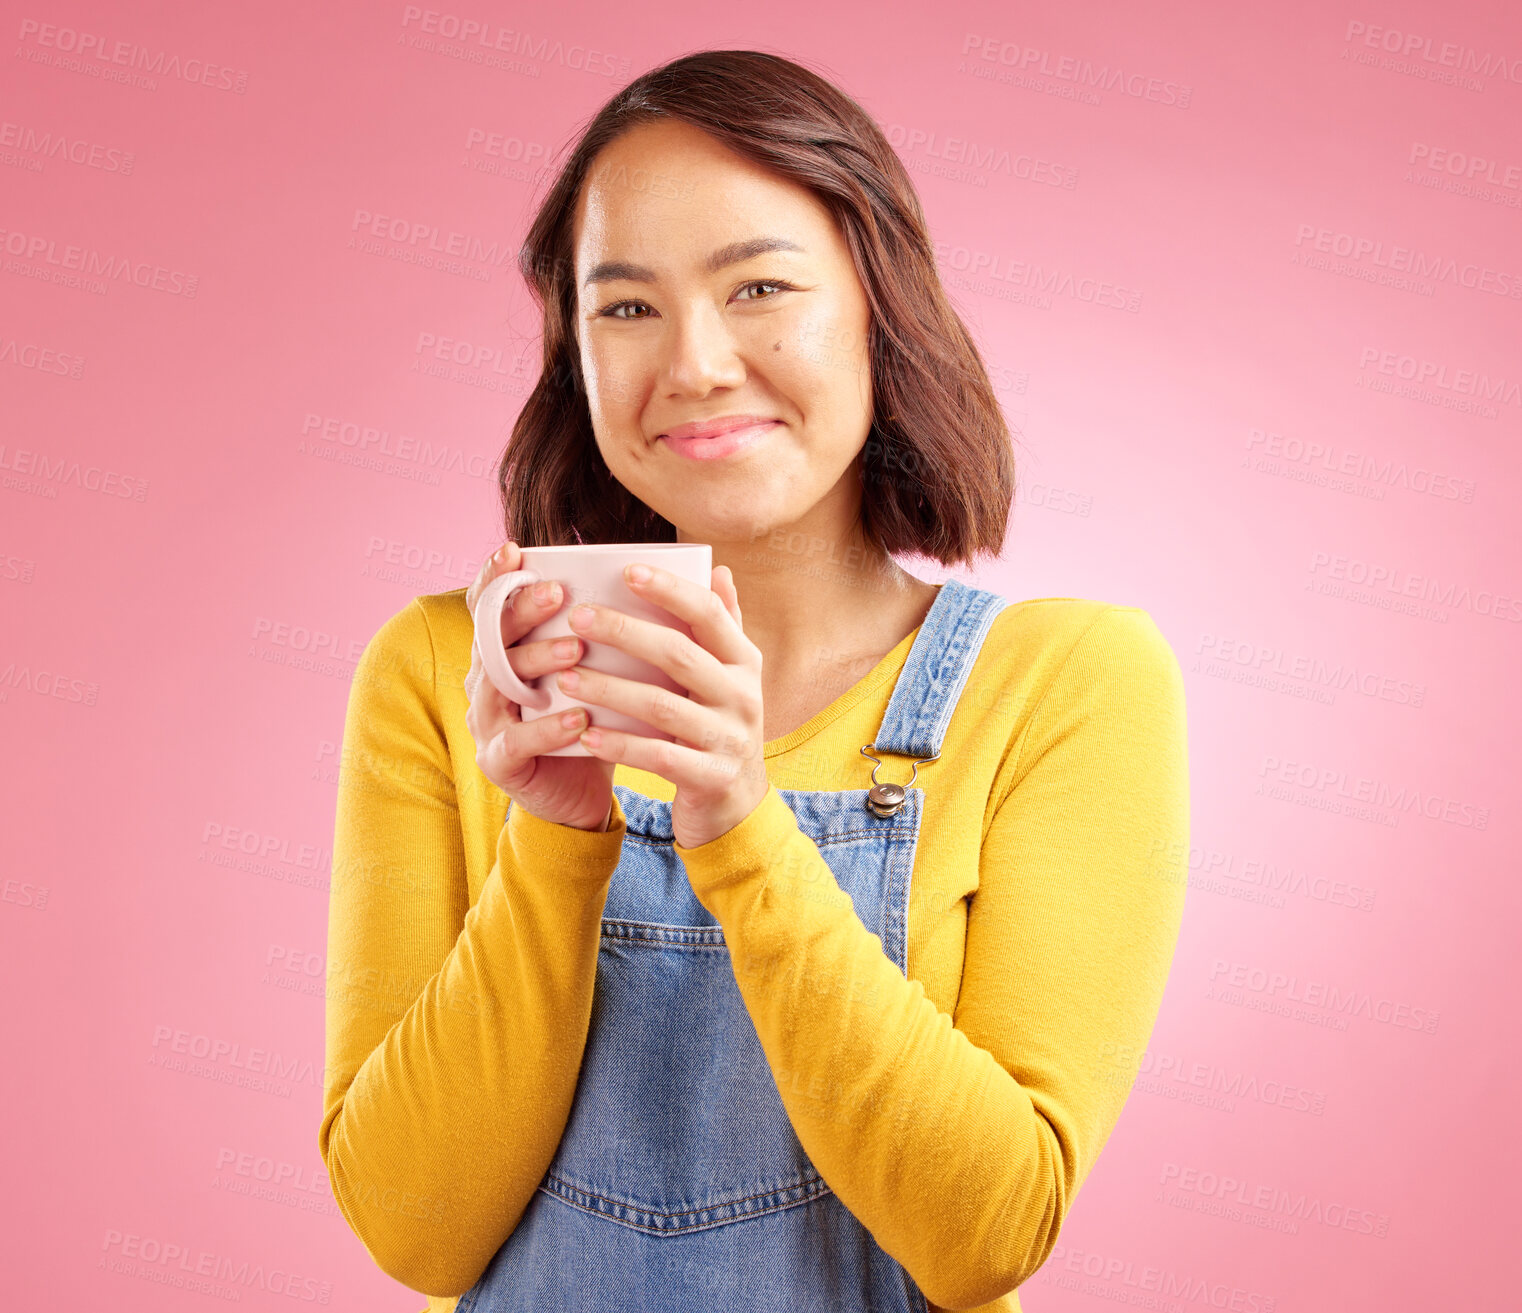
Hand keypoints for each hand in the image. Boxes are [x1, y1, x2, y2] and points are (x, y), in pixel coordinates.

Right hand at [463, 542, 614, 831]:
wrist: (582, 794)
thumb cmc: (598, 721)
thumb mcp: (613, 670)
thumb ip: (641, 624)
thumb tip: (712, 573)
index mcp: (507, 650)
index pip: (490, 605)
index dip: (496, 576)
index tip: (517, 550)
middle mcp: (487, 679)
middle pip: (491, 635)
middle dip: (523, 611)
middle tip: (560, 595)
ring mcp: (488, 721)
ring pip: (499, 683)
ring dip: (537, 662)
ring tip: (575, 650)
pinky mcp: (500, 761)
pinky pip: (517, 741)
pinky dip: (547, 727)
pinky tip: (579, 718)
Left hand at [556, 561, 767, 849]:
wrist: (738, 807)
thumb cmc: (718, 728)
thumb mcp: (730, 678)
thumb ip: (724, 628)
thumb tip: (719, 570)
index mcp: (744, 663)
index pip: (709, 614)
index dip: (671, 590)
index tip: (628, 571)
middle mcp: (743, 696)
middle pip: (680, 655)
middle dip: (625, 633)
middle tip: (577, 618)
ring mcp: (730, 739)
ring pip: (662, 706)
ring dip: (610, 690)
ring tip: (567, 677)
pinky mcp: (711, 778)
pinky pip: (659, 757)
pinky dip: (620, 746)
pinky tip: (585, 735)